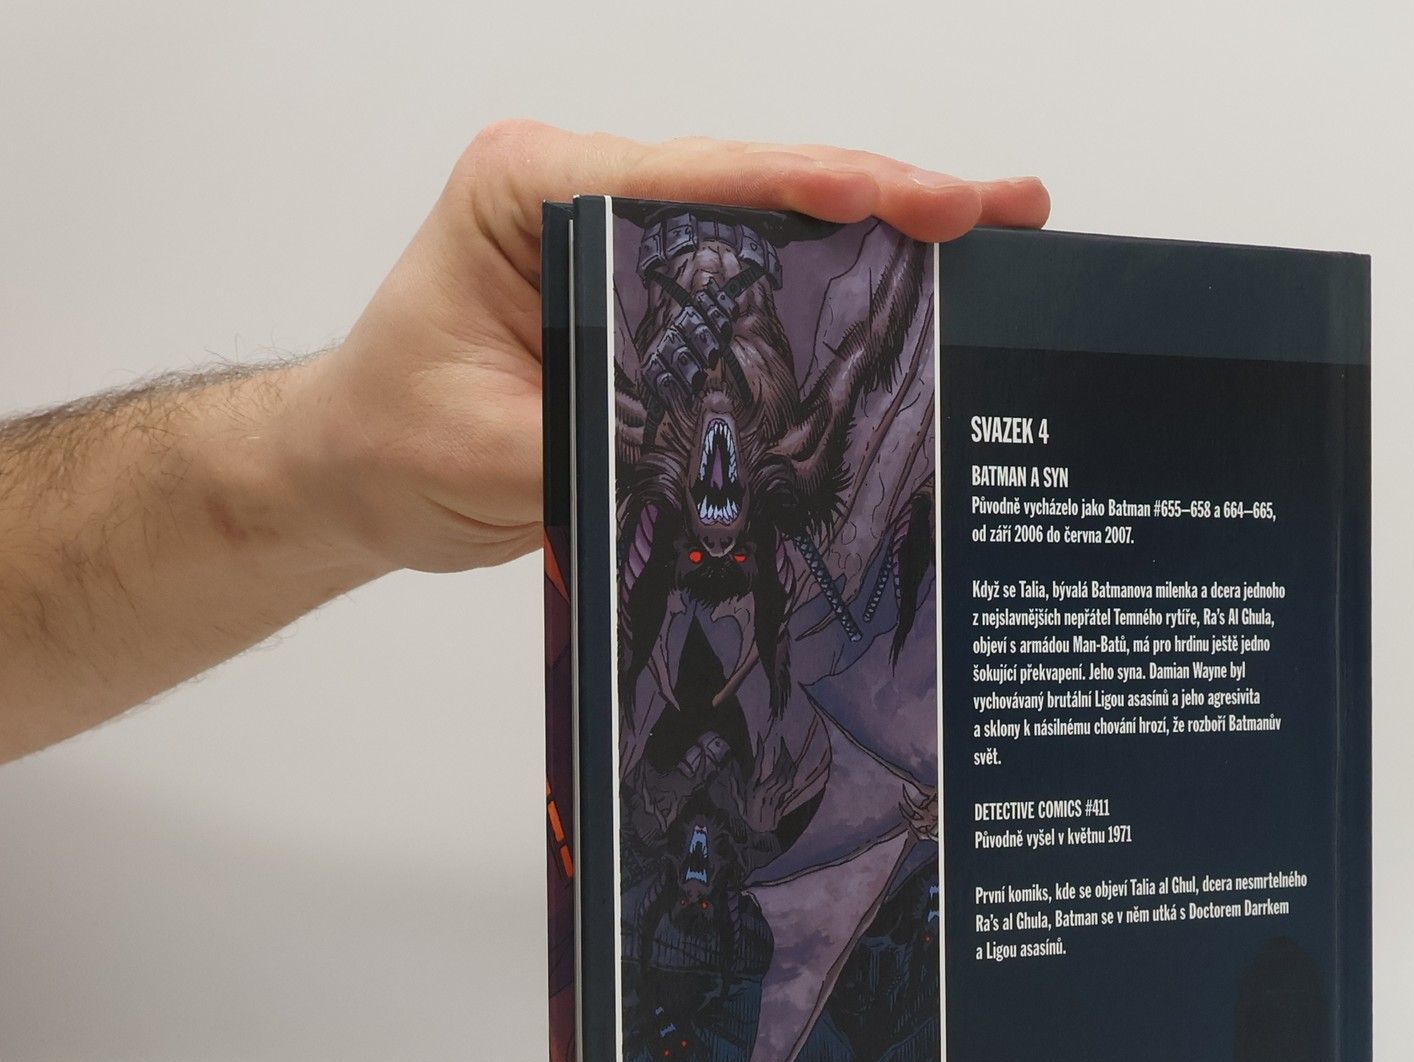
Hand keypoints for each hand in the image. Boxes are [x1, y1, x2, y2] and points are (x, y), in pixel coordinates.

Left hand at [287, 123, 1049, 575]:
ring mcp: (621, 239)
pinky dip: (837, 283)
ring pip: (770, 220)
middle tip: (998, 206)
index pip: (695, 176)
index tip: (909, 202)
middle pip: (756, 181)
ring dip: (879, 232)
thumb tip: (715, 453)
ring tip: (986, 233)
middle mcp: (582, 193)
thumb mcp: (487, 450)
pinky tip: (913, 289)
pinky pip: (756, 280)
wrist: (355, 472)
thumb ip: (602, 439)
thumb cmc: (390, 439)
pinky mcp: (646, 296)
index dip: (815, 188)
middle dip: (884, 195)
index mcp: (529, 189)